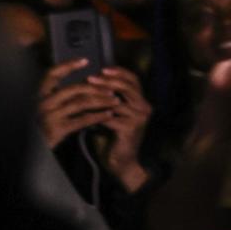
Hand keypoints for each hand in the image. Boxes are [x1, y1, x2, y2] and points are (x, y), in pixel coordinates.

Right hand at [38, 60, 116, 147]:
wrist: (31, 151)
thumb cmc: (42, 126)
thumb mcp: (47, 108)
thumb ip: (60, 96)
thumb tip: (87, 83)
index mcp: (39, 95)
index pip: (52, 74)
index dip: (68, 65)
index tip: (85, 60)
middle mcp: (43, 103)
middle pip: (74, 88)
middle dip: (96, 87)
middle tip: (112, 88)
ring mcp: (49, 116)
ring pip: (81, 103)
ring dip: (101, 100)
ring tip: (115, 100)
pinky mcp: (57, 129)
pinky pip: (82, 120)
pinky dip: (98, 116)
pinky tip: (108, 114)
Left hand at [92, 66, 153, 190]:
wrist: (122, 160)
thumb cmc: (116, 136)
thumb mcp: (117, 113)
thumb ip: (112, 99)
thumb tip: (96, 81)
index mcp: (142, 101)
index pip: (134, 80)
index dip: (120, 72)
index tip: (103, 69)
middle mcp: (145, 108)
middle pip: (128, 87)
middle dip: (108, 81)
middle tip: (91, 78)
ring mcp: (139, 118)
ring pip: (118, 102)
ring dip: (99, 97)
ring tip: (85, 94)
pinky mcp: (131, 129)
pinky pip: (111, 117)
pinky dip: (97, 114)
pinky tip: (85, 112)